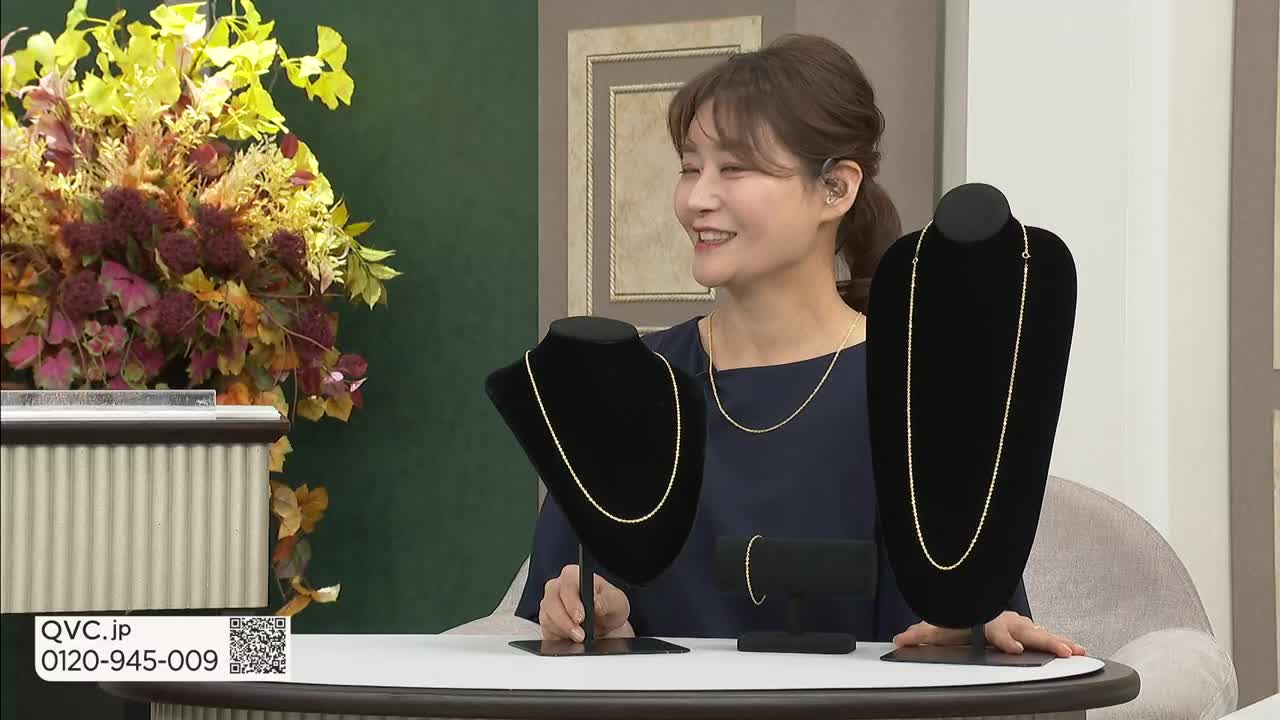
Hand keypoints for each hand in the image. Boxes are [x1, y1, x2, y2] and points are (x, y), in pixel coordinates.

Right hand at [538, 564, 632, 642]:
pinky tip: (571, 637)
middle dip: (566, 622)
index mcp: (573, 575)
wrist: (605, 626)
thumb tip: (596, 603)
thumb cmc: (608, 608)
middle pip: (552, 602)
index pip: (567, 584)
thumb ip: (607, 601)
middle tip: (581, 634)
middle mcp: (557, 587)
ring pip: (547, 618)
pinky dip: (559, 637)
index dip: (572, 601)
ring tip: (580, 636)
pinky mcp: (545, 621)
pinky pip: (546, 630)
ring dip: (564, 631)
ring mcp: (548, 604)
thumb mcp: (617, 603)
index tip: (581, 617)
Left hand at [893, 611, 1086, 657]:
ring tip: (1076, 652)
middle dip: (1043, 642)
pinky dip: (1064, 643)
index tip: (1011, 647)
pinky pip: (1048, 638)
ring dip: (1059, 642)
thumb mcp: (938, 626)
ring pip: (1042, 634)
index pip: (995, 630)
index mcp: (987, 621)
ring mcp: (1021, 626)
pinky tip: (1079, 651)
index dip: (1004, 637)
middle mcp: (1007, 622)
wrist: (974, 603)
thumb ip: (921, 633)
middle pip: (1027, 632)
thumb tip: (900, 638)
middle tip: (1060, 652)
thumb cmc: (959, 617)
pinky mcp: (1029, 632)